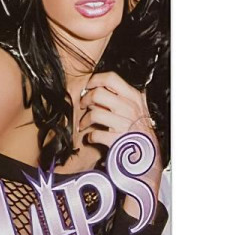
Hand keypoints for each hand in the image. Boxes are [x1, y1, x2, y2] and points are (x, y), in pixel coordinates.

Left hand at [79, 70, 162, 198]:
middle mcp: (130, 108)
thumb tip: (100, 85)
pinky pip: (95, 134)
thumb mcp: (138, 108)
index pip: (111, 78)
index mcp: (134, 97)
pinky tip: (91, 138)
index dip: (95, 80)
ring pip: (94, 113)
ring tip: (84, 124)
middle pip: (98, 93)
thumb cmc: (141, 131)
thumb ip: (125, 95)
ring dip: (84, 120)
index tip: (88, 86)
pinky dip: (90, 137)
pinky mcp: (118, 141)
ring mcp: (124, 124)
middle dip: (85, 99)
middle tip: (83, 105)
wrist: (150, 156)